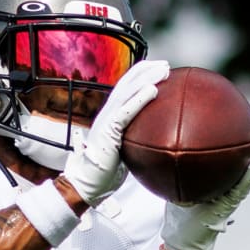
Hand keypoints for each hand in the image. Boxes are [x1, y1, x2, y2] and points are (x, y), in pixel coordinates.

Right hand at [62, 59, 170, 205]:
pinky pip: (126, 111)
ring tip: (164, 70)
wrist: (84, 185)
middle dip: (145, 70)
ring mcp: (105, 121)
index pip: (124, 90)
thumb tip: (156, 149)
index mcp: (109, 118)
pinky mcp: (107, 131)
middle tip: (165, 65)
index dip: (139, 77)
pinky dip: (139, 98)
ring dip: (146, 78)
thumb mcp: (124, 156)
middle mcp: (106, 114)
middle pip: (126, 84)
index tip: (157, 70)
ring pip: (127, 92)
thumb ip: (136, 145)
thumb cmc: (103, 176)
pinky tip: (154, 90)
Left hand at [160, 105, 249, 249]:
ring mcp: (233, 194)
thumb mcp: (176, 184)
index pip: (233, 148)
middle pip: (249, 153)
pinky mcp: (229, 207)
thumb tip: (165, 144)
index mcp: (222, 175)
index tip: (240, 107)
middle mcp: (232, 182)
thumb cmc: (180, 213)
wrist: (183, 240)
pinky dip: (249, 178)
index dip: (238, 129)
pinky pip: (241, 190)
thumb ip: (176, 167)